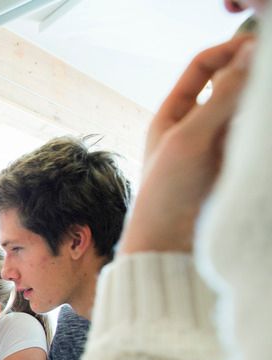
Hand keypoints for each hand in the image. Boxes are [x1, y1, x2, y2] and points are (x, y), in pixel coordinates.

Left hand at [120, 35, 255, 253]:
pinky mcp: (233, 166)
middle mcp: (194, 125)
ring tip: (267, 102)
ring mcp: (216, 146)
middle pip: (229, 84)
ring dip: (259, 101)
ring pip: (246, 110)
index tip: (258, 45)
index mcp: (172, 114)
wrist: (169, 246)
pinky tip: (264, 132)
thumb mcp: (189, 140)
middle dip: (252, 73)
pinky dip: (261, 128)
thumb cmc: (165, 194)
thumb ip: (220, 99)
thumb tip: (248, 57)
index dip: (228, 50)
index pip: (202, 67)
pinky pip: (253, 137)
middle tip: (270, 75)